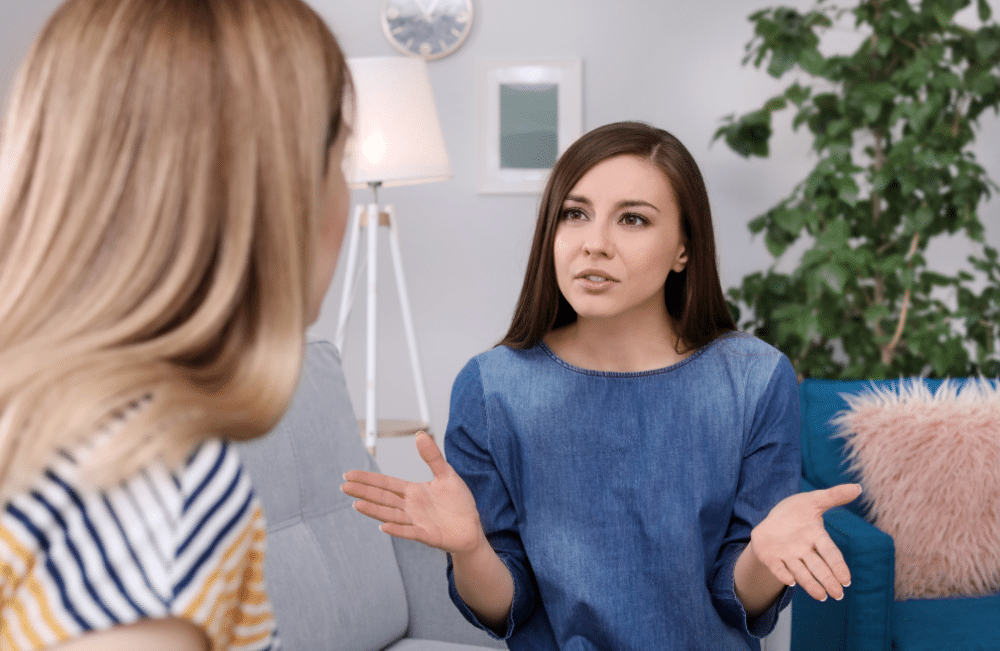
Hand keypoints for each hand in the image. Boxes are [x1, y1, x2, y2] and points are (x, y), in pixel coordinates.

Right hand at [340, 432, 483, 553]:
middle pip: (383, 498)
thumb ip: (432, 456)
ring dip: (374, 510)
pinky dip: (397, 529)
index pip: (386, 483)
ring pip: (391, 514)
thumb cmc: (458, 502)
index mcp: (413, 492)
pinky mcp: (427, 535)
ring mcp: (417, 521)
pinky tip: (383, 525)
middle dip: (363, 492)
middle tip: (343, 486)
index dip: (368, 479)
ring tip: (357, 504)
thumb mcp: (446, 474)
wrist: (471, 527)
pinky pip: (410, 532)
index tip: (349, 474)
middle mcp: (410, 507)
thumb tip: (419, 434)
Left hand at [750, 483, 861, 601]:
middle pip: (817, 567)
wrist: (771, 522)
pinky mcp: (771, 557)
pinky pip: (777, 567)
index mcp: (816, 537)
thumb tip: (858, 487)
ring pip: (800, 572)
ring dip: (810, 584)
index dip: (838, 565)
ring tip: (821, 596)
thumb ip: (833, 496)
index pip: (830, 552)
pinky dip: (783, 574)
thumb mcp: (813, 500)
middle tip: (837, 595)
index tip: (847, 580)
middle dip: (827, 580)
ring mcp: (787, 555)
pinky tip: (790, 582)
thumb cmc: (796, 513)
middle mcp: (804, 550)